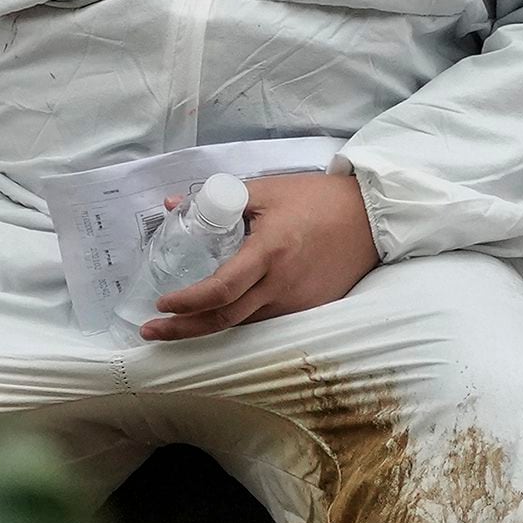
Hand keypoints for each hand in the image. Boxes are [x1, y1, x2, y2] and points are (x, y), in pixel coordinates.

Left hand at [145, 165, 379, 340]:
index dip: (187, 302)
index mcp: (270, 252)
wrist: (372, 216)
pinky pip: (266, 320)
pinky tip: (218, 315)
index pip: (221, 290)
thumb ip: (218, 200)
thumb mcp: (267, 191)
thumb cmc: (318, 199)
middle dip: (183, 330)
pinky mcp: (310, 308)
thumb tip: (174, 206)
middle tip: (151, 331)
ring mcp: (298, 302)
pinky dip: (238, 320)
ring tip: (177, 325)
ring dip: (207, 327)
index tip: (162, 302)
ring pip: (245, 325)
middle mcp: (282, 285)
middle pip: (225, 320)